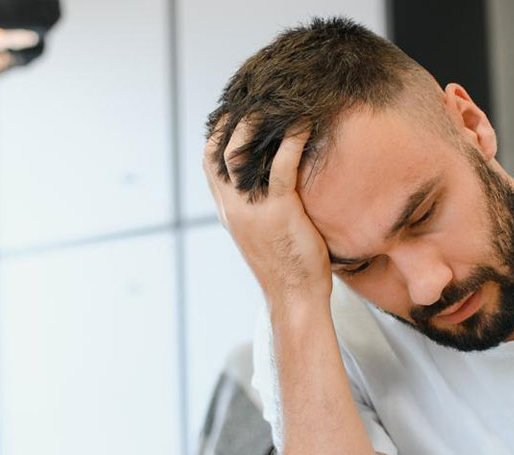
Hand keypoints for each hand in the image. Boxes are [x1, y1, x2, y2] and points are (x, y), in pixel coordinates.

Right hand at [203, 117, 331, 307]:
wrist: (294, 297)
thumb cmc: (287, 265)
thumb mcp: (262, 232)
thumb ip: (256, 206)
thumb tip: (269, 181)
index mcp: (228, 210)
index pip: (209, 162)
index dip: (218, 133)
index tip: (235, 111)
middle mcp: (233, 207)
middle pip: (218, 151)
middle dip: (234, 120)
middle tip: (257, 98)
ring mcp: (252, 210)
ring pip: (240, 154)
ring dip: (257, 124)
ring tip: (278, 104)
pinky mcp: (279, 213)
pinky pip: (281, 168)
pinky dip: (291, 142)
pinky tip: (304, 126)